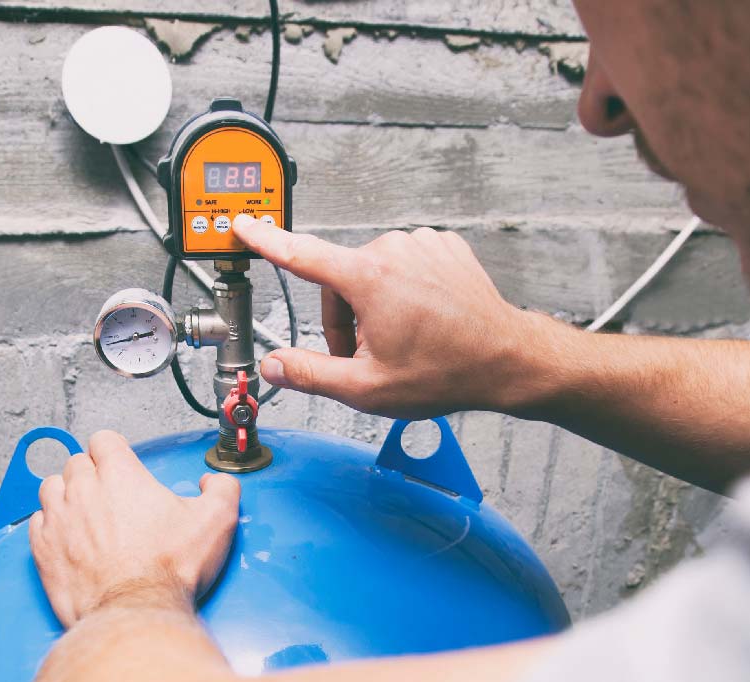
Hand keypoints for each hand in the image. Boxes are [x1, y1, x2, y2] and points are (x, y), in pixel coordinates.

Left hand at [29, 431, 240, 626]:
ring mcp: (58, 519)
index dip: (115, 450)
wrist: (135, 612)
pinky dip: (51, 525)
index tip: (122, 464)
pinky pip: (37, 522)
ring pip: (51, 487)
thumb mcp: (217, 520)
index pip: (104, 440)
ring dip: (66, 494)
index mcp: (120, 475)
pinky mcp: (43, 549)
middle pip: (77, 462)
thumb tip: (213, 483)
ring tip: (85, 511)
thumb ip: (221, 489)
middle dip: (92, 473)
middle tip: (110, 494)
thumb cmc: (169, 570)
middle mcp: (83, 490)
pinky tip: (68, 536)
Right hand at [233, 214, 550, 417]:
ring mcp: (421, 244)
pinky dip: (404, 291)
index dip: (266, 239)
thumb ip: (311, 374)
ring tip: (402, 340)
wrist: (506, 359)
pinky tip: (422, 320)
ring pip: (372, 273)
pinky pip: (404, 265)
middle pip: (340, 280)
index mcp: (368, 278)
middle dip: (345, 318)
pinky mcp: (443, 245)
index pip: (300, 253)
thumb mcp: (367, 388)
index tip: (243, 224)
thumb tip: (275, 365)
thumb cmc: (447, 372)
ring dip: (374, 305)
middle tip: (368, 356)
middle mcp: (393, 250)